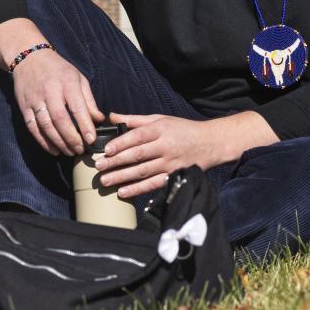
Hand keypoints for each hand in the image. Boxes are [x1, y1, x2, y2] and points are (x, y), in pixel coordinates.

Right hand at [12, 50, 103, 156]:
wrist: (29, 58)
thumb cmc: (58, 69)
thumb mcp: (78, 78)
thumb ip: (88, 100)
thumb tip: (99, 119)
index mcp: (67, 82)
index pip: (77, 107)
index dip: (85, 125)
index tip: (91, 139)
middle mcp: (50, 91)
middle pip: (60, 119)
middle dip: (71, 138)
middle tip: (80, 150)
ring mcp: (35, 100)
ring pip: (46, 125)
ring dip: (58, 142)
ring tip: (69, 152)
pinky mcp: (24, 107)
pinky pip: (33, 127)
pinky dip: (43, 141)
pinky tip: (53, 149)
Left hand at [94, 111, 277, 198]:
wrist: (211, 143)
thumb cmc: (183, 129)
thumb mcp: (161, 119)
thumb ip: (135, 120)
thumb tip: (112, 116)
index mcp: (161, 129)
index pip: (137, 136)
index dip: (121, 143)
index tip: (105, 150)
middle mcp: (165, 146)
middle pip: (137, 155)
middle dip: (116, 162)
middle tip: (98, 167)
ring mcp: (170, 163)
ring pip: (142, 171)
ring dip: (122, 177)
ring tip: (105, 181)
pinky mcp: (173, 176)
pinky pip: (153, 184)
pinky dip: (137, 189)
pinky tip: (123, 192)